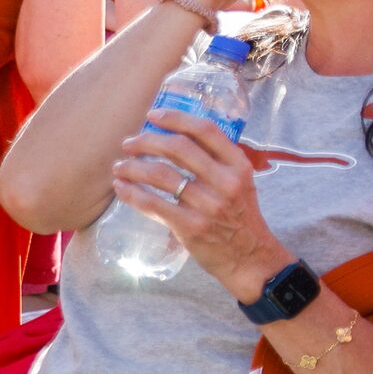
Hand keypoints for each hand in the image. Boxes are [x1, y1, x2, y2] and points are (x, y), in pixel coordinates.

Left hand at [109, 109, 286, 299]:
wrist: (250, 258)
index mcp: (239, 166)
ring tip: (120, 166)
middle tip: (129, 143)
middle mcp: (225, 182)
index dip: (176, 118)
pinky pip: (152, 203)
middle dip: (146, 141)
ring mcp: (208, 205)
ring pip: (160, 174)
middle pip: (178, 148)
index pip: (206, 131)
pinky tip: (121, 188)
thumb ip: (218, 164)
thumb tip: (178, 141)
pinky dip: (131, 193)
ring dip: (132, 167)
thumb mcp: (241, 184)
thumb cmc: (241, 218)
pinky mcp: (190, 226)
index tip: (153, 115)